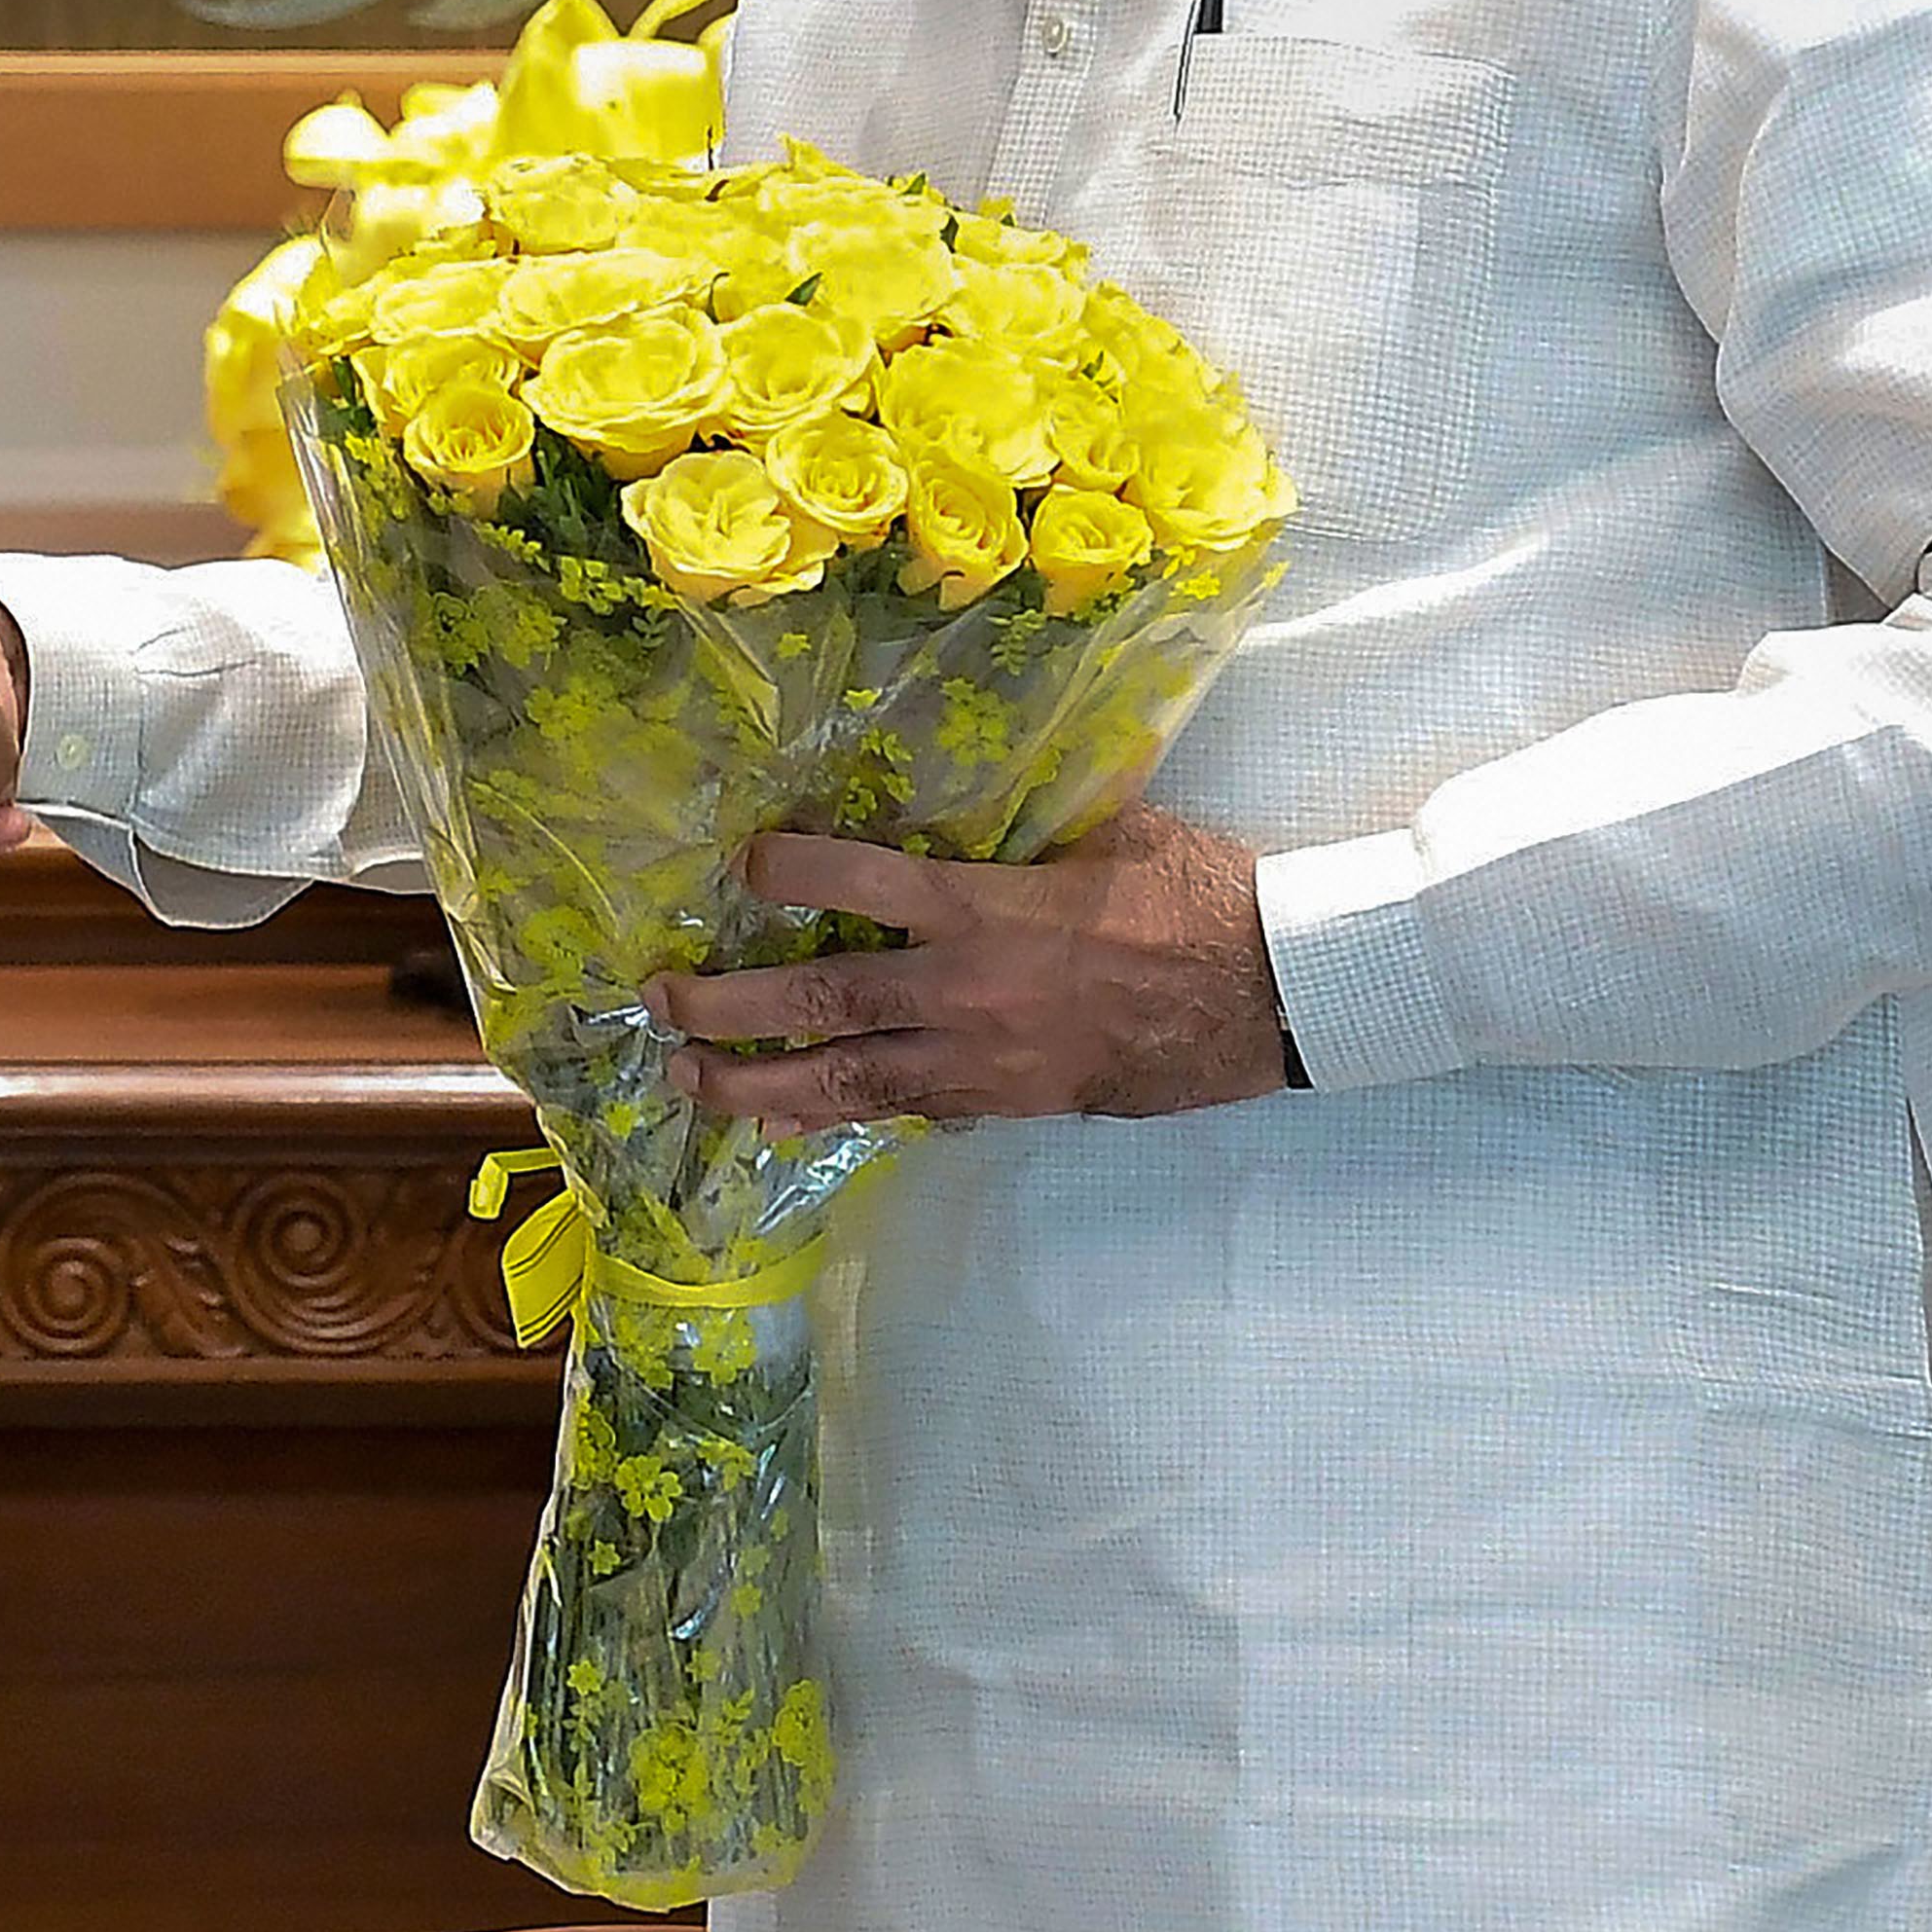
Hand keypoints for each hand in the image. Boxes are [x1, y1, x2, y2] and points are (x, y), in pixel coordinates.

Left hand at [647, 805, 1292, 1125]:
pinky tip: (787, 1122)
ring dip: (757, 1087)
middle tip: (657, 1001)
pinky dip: (838, 1118)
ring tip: (688, 1084)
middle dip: (728, 1006)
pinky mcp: (1009, 1103)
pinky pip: (904, 1114)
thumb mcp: (1108, 834)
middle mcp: (967, 991)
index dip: (788, 869)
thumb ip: (1023, 835)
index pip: (857, 882)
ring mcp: (984, 1060)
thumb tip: (970, 809)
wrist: (1273, 995)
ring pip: (845, 1083)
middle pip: (820, 1001)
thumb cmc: (1198, 895)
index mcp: (987, 908)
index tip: (743, 860)